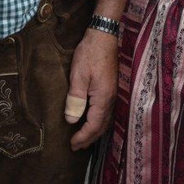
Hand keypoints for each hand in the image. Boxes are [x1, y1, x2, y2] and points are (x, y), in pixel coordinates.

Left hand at [64, 28, 118, 149]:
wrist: (103, 36)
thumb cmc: (89, 53)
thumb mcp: (78, 75)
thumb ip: (75, 99)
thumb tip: (71, 120)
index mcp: (103, 98)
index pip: (93, 125)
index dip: (83, 137)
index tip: (72, 144)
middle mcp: (110, 99)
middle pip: (101, 126)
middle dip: (89, 138)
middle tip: (76, 147)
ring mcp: (112, 93)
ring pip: (105, 120)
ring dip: (94, 131)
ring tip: (83, 138)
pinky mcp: (110, 88)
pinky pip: (106, 112)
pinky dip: (98, 121)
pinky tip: (91, 120)